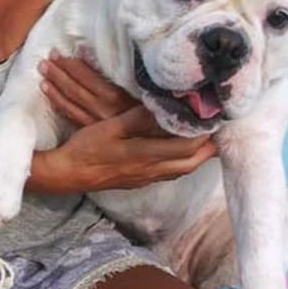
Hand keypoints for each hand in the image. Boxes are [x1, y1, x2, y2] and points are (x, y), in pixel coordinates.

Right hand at [35, 105, 217, 194]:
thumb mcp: (110, 127)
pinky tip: (180, 152)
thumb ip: (138, 118)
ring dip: (197, 156)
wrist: (70, 173)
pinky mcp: (140, 181)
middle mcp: (151, 170)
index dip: (204, 135)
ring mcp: (146, 178)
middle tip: (217, 129)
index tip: (213, 118)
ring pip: (183, 170)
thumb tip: (163, 107)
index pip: (187, 148)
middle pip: (191, 162)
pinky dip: (183, 162)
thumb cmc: (87, 148)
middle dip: (208, 148)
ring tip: (206, 140)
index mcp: (145, 155)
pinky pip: (171, 173)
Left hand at [39, 51, 161, 134]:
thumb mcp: (150, 96)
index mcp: (120, 101)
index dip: (75, 67)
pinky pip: (72, 117)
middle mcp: (107, 113)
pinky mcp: (95, 133)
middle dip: (60, 73)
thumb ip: (135, 80)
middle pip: (78, 90)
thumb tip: (122, 55)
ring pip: (72, 103)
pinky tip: (48, 93)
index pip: (91, 80)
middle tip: (46, 58)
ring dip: (56, 86)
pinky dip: (60, 104)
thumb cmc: (160, 115)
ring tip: (43, 71)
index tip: (60, 53)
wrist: (165, 146)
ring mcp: (99, 124)